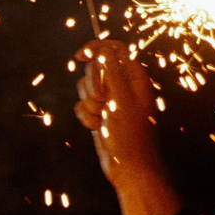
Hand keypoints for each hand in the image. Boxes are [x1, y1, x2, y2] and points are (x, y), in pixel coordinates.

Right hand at [74, 41, 181, 214]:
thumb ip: (111, 71)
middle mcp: (121, 85)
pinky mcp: (97, 114)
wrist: (128, 166)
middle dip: (93, 85)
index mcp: (134, 77)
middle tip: (104, 100)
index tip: (81, 56)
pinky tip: (98, 128)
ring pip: (84, 88)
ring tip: (103, 118)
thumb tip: (103, 49)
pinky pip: (80, 105)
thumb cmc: (131, 134)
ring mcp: (109, 100)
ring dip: (89, 104)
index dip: (97, 48)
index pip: (114, 49)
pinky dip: (85, 117)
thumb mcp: (121, 98)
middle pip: (95, 68)